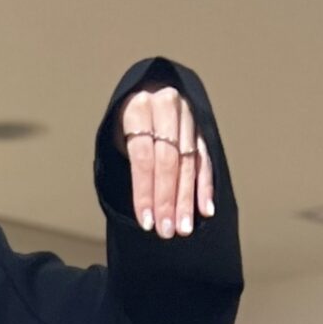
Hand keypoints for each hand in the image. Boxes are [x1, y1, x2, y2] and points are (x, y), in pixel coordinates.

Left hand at [112, 83, 214, 238]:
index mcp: (139, 108)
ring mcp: (188, 118)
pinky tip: (206, 210)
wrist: (146, 93)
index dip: (145, 191)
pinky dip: (205, 187)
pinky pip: (205, 160)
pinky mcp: (202, 129)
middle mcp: (167, 108)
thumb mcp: (117, 136)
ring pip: (189, 163)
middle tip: (167, 230)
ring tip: (184, 228)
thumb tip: (144, 210)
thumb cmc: (127, 125)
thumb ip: (130, 164)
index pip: (143, 156)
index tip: (146, 222)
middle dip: (167, 200)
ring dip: (187, 199)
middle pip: (168, 161)